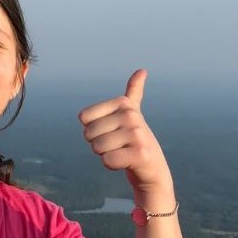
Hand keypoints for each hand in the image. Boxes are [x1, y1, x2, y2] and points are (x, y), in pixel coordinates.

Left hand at [78, 70, 172, 197]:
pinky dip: (112, 165)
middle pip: (89, 133)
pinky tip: (126, 163)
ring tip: (122, 152)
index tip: (110, 131)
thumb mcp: (131, 114)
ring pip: (97, 147)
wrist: (152, 167)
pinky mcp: (140, 154)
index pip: (84, 117)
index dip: (92, 129)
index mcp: (124, 104)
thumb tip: (142, 70)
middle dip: (98, 144)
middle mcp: (132, 116)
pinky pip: (107, 160)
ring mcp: (138, 135)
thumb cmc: (134, 140)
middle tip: (116, 145)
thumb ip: (133, 92)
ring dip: (105, 155)